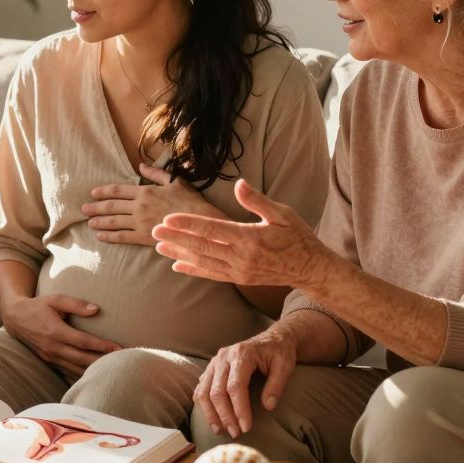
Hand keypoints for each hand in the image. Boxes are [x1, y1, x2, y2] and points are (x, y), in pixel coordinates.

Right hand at [1, 294, 121, 377]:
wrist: (16, 318)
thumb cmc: (39, 306)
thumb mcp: (56, 299)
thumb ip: (76, 304)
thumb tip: (97, 310)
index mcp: (55, 331)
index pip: (83, 342)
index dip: (102, 346)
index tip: (119, 348)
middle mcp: (53, 347)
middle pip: (82, 359)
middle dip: (102, 361)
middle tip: (122, 362)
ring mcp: (50, 357)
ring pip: (76, 369)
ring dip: (94, 370)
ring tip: (113, 369)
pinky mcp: (49, 362)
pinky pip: (68, 371)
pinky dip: (82, 374)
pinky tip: (95, 375)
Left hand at [84, 163, 220, 245]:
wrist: (199, 222)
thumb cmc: (190, 201)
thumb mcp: (174, 181)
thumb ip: (155, 174)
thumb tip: (141, 165)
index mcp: (145, 191)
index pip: (118, 190)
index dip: (104, 192)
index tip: (93, 193)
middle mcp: (139, 206)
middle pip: (112, 206)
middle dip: (96, 207)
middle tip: (83, 209)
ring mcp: (140, 222)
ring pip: (114, 221)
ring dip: (99, 221)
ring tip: (88, 222)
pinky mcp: (144, 237)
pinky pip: (122, 236)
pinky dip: (110, 236)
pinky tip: (100, 236)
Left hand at [153, 179, 341, 290]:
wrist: (310, 268)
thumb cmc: (297, 237)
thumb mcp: (282, 213)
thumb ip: (257, 200)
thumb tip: (240, 183)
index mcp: (249, 237)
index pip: (212, 229)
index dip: (188, 224)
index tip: (168, 219)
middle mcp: (241, 257)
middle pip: (201, 246)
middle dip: (176, 238)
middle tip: (153, 231)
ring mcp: (239, 270)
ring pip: (203, 261)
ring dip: (179, 254)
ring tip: (158, 247)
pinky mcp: (239, 278)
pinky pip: (212, 274)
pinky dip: (193, 270)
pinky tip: (177, 266)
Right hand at [195, 327, 297, 437]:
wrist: (273, 338)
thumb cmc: (279, 352)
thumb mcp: (285, 365)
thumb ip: (277, 385)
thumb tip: (268, 406)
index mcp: (242, 354)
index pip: (236, 386)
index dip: (239, 409)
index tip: (246, 427)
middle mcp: (224, 357)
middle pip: (217, 391)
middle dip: (225, 415)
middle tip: (236, 433)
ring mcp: (215, 362)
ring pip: (203, 391)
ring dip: (210, 414)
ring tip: (220, 430)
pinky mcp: (211, 368)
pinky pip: (201, 388)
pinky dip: (204, 405)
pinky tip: (213, 418)